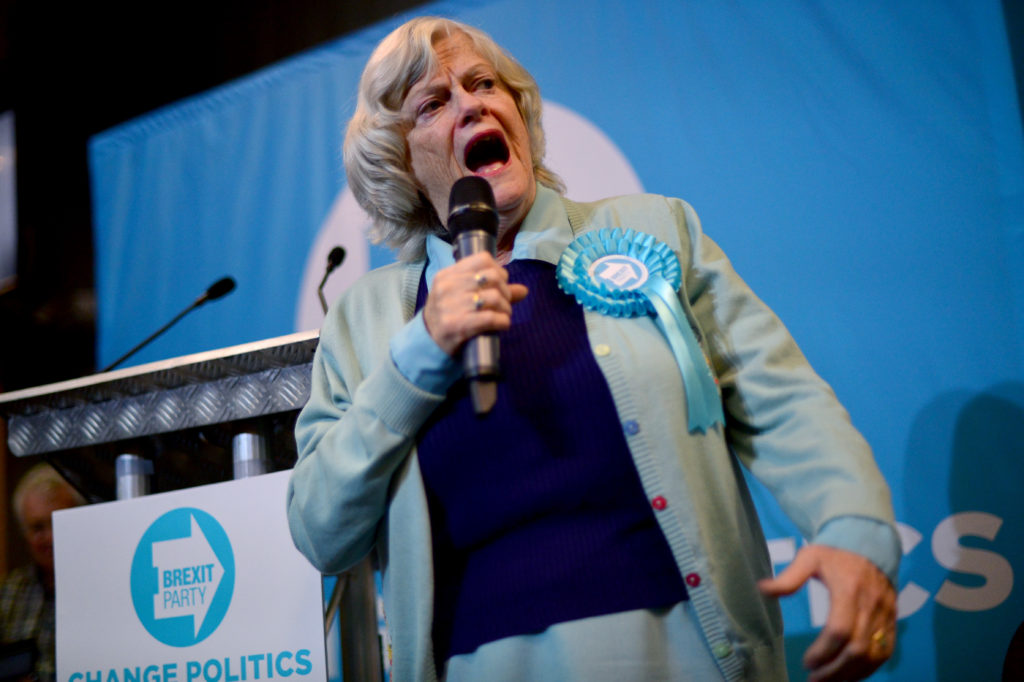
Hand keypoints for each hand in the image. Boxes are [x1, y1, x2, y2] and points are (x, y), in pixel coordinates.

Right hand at [422, 252, 527, 355]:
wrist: (428, 341)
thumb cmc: (448, 315)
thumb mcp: (462, 296)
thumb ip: (492, 289)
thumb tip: (523, 290)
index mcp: (447, 275)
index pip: (482, 259)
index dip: (499, 271)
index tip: (500, 284)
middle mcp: (447, 287)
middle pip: (492, 277)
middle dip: (505, 291)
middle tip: (504, 302)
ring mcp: (450, 306)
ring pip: (494, 297)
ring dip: (506, 308)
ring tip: (503, 315)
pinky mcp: (456, 325)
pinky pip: (490, 318)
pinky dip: (503, 321)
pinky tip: (502, 324)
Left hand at [758, 544, 895, 680]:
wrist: (870, 544)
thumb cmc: (835, 553)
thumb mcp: (809, 557)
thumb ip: (789, 577)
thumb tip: (762, 590)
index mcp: (849, 589)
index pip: (839, 630)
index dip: (823, 651)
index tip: (806, 662)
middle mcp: (871, 605)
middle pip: (857, 649)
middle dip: (835, 670)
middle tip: (814, 679)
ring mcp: (885, 615)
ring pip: (873, 655)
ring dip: (851, 674)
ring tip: (827, 681)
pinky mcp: (892, 622)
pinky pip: (885, 653)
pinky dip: (868, 669)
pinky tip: (848, 675)